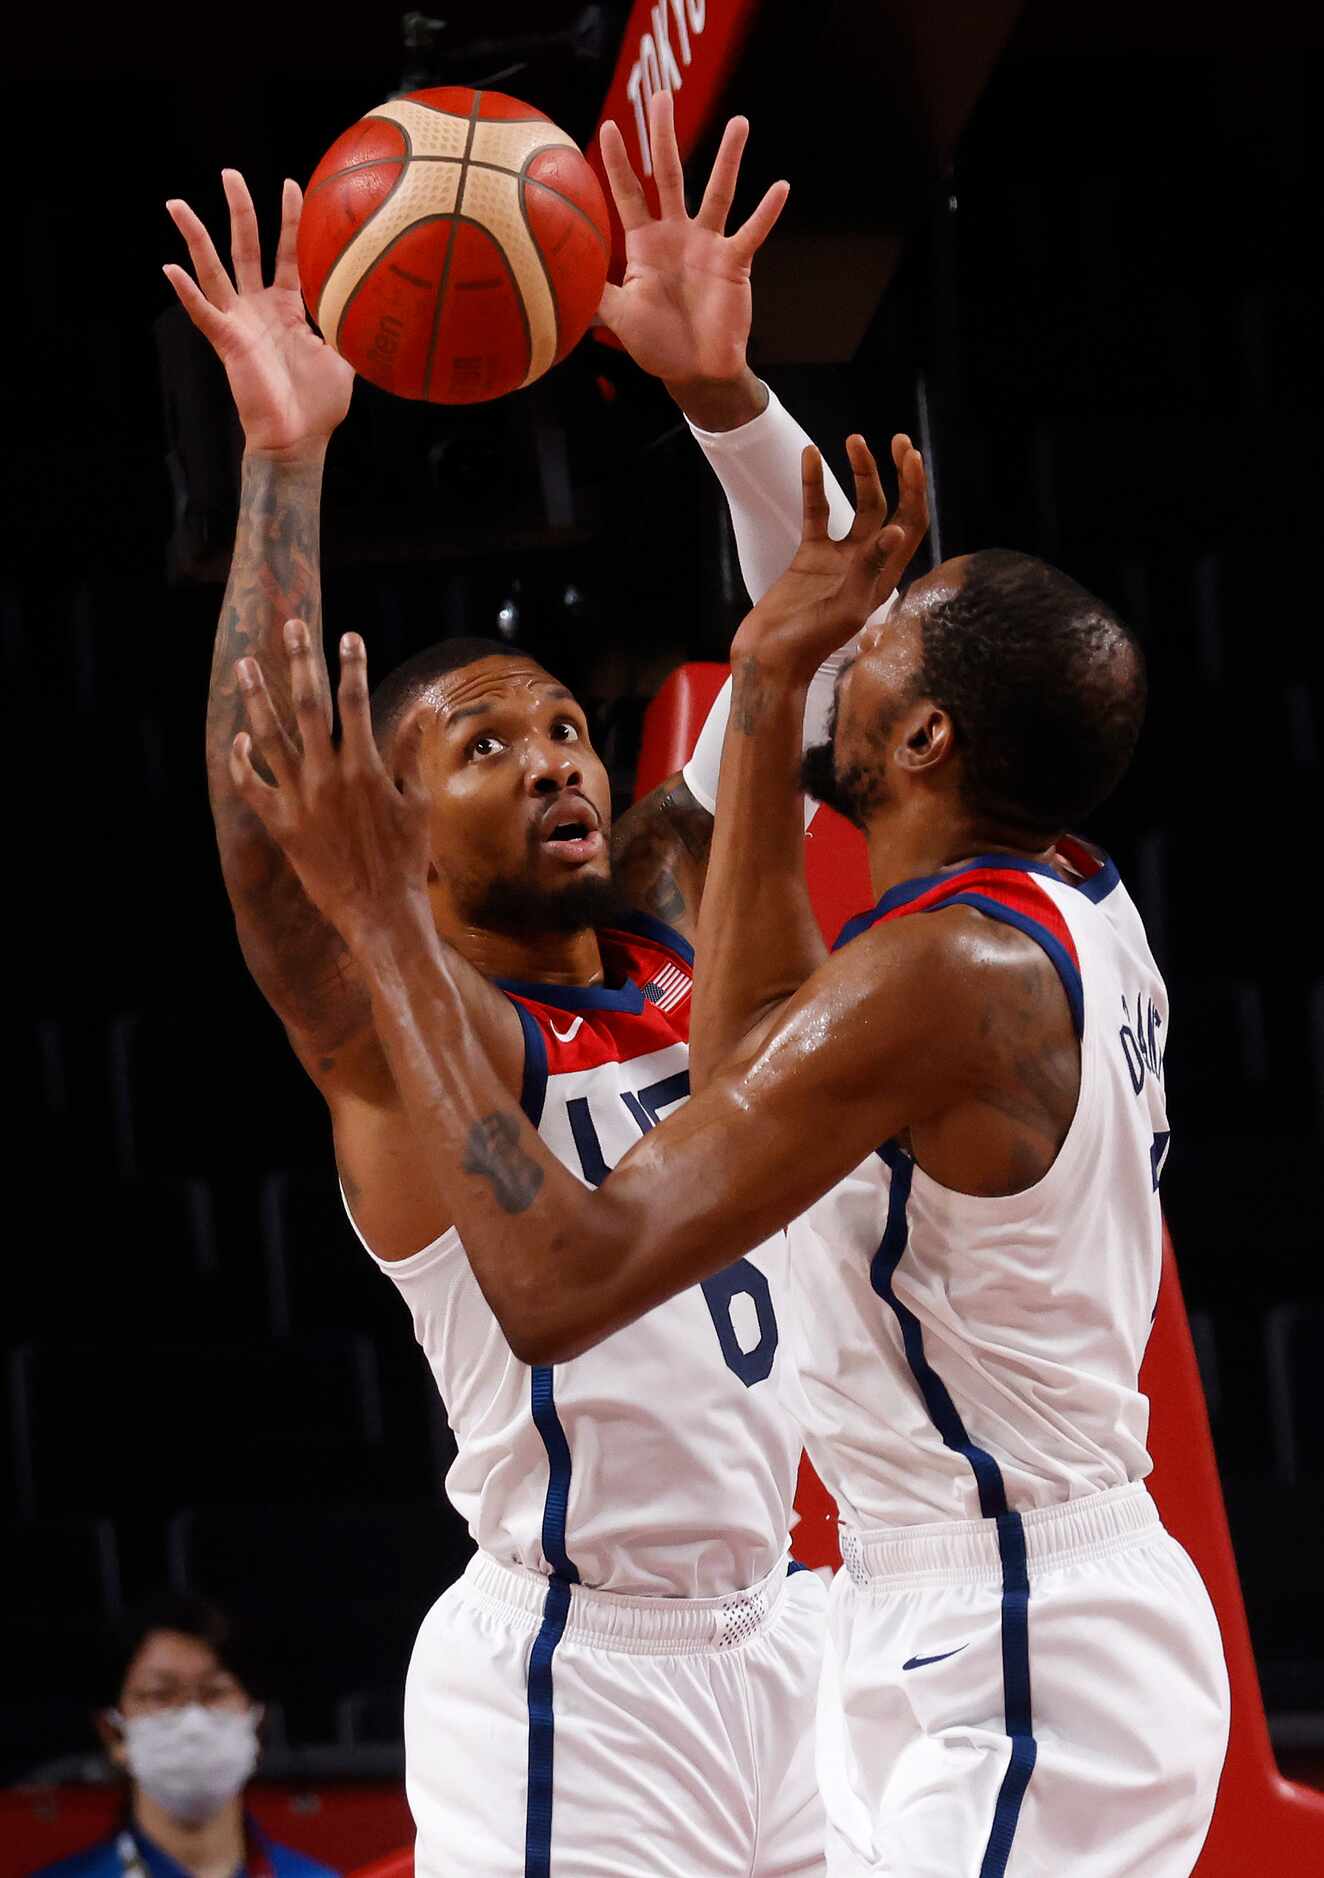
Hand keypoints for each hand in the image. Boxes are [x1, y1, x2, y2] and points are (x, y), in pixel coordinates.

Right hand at [164, 172, 353, 460]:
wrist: (298, 440)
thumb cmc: (320, 405)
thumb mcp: (346, 358)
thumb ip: (353, 326)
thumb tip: (386, 302)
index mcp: (286, 307)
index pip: (286, 253)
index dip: (288, 220)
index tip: (291, 183)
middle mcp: (258, 308)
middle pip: (244, 247)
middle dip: (239, 210)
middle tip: (230, 172)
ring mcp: (239, 323)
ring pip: (214, 270)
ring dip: (195, 237)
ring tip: (177, 204)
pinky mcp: (227, 343)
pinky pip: (203, 313)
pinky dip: (187, 292)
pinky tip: (169, 268)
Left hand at [229, 621, 431, 947]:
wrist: (380, 912)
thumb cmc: (405, 861)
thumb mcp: (417, 804)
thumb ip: (408, 757)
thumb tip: (416, 715)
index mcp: (365, 768)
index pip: (356, 702)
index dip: (353, 665)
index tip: (350, 636)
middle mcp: (328, 777)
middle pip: (311, 706)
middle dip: (303, 661)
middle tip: (294, 626)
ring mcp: (300, 800)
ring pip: (270, 737)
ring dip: (258, 697)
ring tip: (247, 665)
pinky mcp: (281, 825)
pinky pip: (250, 786)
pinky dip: (241, 760)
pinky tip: (240, 737)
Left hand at [596, 90, 787, 400]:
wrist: (694, 372)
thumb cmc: (656, 345)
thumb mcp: (619, 317)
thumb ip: (594, 293)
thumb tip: (556, 279)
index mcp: (645, 244)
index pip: (629, 193)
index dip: (618, 162)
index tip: (608, 127)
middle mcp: (677, 234)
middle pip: (671, 174)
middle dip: (664, 135)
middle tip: (661, 95)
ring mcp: (708, 245)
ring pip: (718, 192)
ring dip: (729, 158)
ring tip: (739, 123)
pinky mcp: (734, 262)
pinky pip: (752, 232)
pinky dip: (766, 212)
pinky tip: (780, 188)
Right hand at [732, 435, 929, 681]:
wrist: (768, 659)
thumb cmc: (808, 644)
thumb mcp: (845, 608)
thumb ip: (869, 569)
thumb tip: (896, 531)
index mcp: (883, 577)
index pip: (911, 524)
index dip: (915, 490)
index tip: (909, 457)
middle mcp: (866, 564)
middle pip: (889, 508)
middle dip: (893, 473)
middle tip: (895, 440)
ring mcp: (838, 559)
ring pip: (856, 506)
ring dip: (859, 473)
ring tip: (852, 440)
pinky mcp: (809, 557)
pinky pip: (816, 513)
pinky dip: (813, 484)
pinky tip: (810, 454)